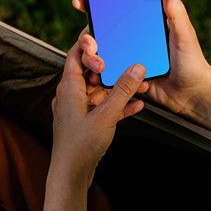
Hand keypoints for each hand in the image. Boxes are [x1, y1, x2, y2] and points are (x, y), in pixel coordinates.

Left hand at [50, 39, 146, 185]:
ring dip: (120, 88)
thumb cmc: (80, 146)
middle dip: (114, 68)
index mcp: (69, 87)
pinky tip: (137, 105)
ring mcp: (78, 109)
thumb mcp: (106, 114)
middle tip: (131, 63)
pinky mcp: (86, 123)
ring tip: (141, 85)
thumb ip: (122, 90)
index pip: (76, 54)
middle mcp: (71, 95)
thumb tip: (137, 68)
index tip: (105, 35)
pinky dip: (118, 105)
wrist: (71, 175)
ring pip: (101, 91)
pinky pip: (103, 107)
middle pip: (92, 72)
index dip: (89, 43)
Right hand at [72, 0, 210, 120]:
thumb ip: (176, 13)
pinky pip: (107, 77)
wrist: (192, 95)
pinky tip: (101, 80)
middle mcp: (130, 41)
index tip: (80, 1)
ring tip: (98, 66)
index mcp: (141, 26)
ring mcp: (125, 60)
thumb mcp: (184, 36)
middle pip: (98, 34)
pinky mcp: (125, 79)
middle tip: (91, 45)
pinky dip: (101, 78)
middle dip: (87, 39)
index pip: (114, 11)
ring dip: (91, 59)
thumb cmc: (192, 63)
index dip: (94, 5)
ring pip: (98, 56)